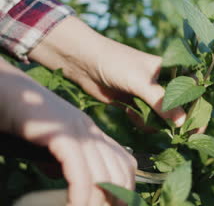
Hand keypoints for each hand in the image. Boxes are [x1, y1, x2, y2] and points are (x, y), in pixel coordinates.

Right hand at [0, 59, 136, 205]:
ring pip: (103, 177)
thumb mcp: (55, 144)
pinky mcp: (63, 135)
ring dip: (96, 203)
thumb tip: (72, 184)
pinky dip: (80, 195)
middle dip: (115, 200)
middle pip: (120, 173)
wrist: (11, 94)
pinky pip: (80, 173)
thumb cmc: (28, 122)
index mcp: (95, 134)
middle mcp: (93, 132)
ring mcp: (80, 132)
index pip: (127, 164)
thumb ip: (68, 161)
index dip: (126, 190)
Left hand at [29, 16, 186, 129]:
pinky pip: (148, 120)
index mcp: (172, 69)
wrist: (84, 63)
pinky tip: (127, 111)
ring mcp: (151, 94)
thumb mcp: (141, 82)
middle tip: (169, 133)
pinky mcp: (137, 103)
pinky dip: (140, 121)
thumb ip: (162, 102)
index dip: (198, 110)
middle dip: (174, 121)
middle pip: (181, 108)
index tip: (196, 129)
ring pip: (163, 117)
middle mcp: (165, 82)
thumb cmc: (116, 63)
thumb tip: (182, 123)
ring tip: (136, 113)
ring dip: (153, 122)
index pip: (195, 91)